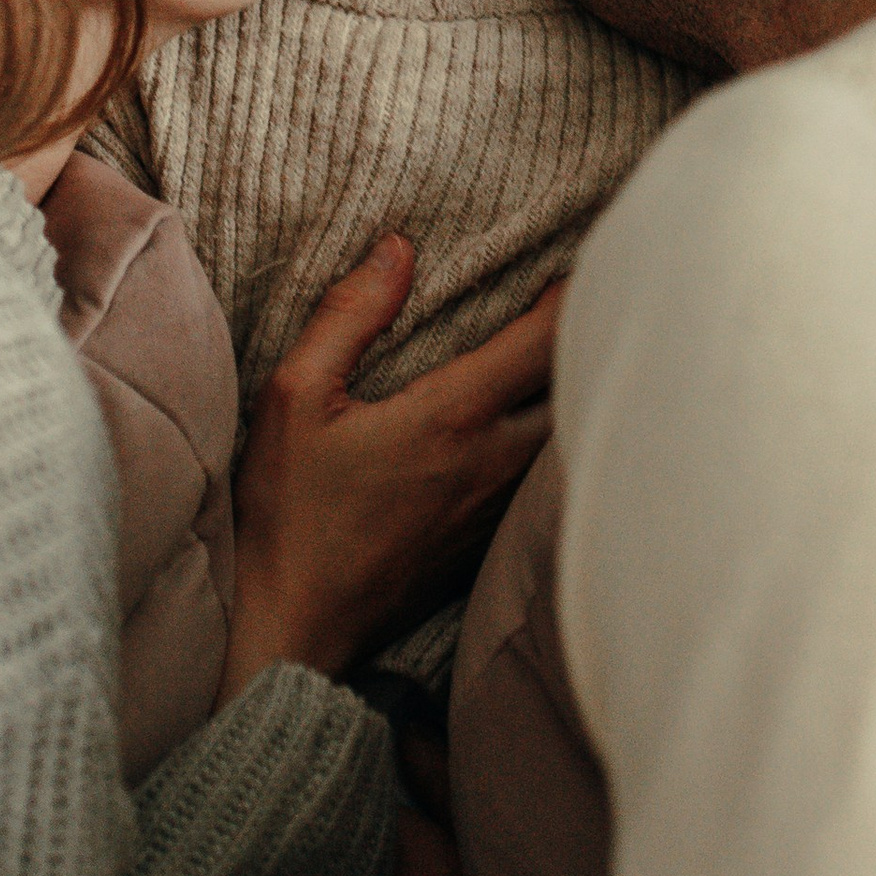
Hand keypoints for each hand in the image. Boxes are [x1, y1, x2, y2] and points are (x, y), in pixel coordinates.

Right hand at [217, 242, 559, 699]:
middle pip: (576, 383)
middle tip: (574, 294)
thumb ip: (349, 316)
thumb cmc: (292, 514)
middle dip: (584, 334)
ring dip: (569, 386)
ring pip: (566, 431)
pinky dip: (548, 434)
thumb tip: (397, 248)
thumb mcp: (295, 399)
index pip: (546, 338)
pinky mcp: (492, 538)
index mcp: (453, 417)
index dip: (573, 289)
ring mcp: (500, 505)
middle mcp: (495, 460)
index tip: (572, 256)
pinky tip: (522, 419)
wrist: (300, 627)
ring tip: (556, 347)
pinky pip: (541, 472)